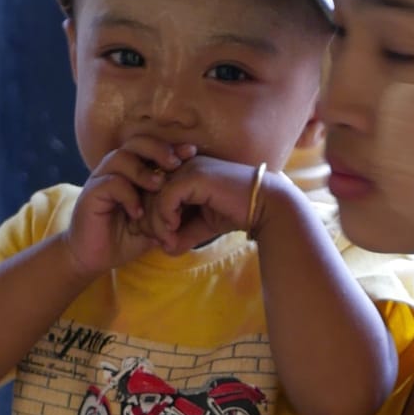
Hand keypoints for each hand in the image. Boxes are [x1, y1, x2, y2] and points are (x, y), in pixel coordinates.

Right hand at [66, 136, 195, 277]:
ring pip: (121, 158)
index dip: (171, 147)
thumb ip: (171, 208)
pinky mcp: (91, 194)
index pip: (151, 147)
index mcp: (132, 171)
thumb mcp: (155, 222)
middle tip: (175, 164)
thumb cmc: (125, 238)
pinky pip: (110, 183)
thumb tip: (199, 199)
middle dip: (158, 149)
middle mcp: (115, 170)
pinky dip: (128, 195)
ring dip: (142, 170)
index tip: (192, 152)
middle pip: (135, 143)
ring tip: (158, 186)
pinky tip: (138, 213)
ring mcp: (101, 180)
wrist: (94, 258)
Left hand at [146, 153, 274, 255]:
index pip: (152, 191)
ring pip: (154, 196)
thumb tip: (164, 250)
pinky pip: (166, 197)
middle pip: (148, 192)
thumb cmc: (236, 212)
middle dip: (150, 221)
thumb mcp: (202, 225)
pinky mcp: (194, 175)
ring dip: (157, 224)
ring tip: (169, 241)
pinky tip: (174, 229)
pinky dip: (165, 216)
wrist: (265, 206)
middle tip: (161, 242)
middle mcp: (183, 164)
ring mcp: (188, 167)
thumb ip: (182, 234)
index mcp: (183, 171)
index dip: (151, 216)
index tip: (160, 238)